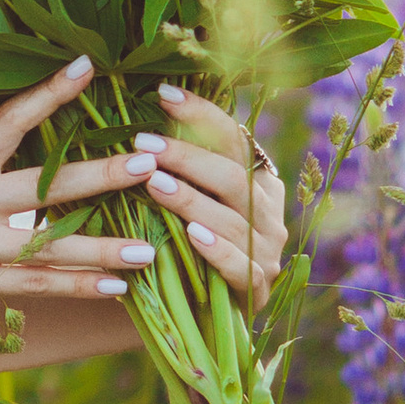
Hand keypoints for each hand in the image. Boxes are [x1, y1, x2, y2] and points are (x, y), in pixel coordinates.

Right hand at [0, 55, 156, 338]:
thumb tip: (3, 171)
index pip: (6, 121)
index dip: (47, 94)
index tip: (87, 66)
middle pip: (44, 184)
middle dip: (101, 174)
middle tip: (149, 161)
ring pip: (47, 244)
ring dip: (103, 246)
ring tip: (150, 247)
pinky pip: (32, 287)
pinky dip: (76, 287)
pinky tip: (115, 287)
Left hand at [114, 85, 288, 310]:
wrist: (193, 309)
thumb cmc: (181, 241)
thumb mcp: (182, 198)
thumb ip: (176, 163)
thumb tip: (136, 106)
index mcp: (257, 180)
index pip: (233, 138)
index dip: (200, 114)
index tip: (162, 94)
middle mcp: (268, 211)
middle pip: (232, 176)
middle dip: (186, 157)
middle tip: (143, 144)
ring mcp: (267, 251)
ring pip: (233, 219)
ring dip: (191, 199)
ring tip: (153, 183)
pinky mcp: (257, 288)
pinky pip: (241, 266)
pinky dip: (216, 250)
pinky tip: (191, 235)